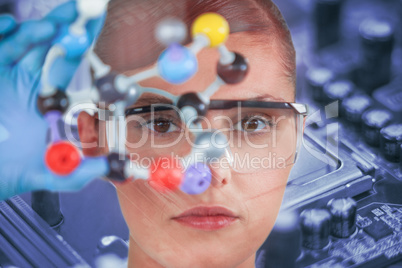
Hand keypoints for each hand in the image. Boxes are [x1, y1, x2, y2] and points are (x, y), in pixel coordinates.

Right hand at [0, 1, 108, 200]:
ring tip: (51, 27)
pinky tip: (10, 26)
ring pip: (20, 45)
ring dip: (35, 32)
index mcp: (48, 97)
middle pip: (46, 46)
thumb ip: (82, 172)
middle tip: (81, 8)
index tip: (95, 21)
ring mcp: (3, 77)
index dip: (80, 42)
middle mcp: (26, 82)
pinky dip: (1, 35)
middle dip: (62, 26)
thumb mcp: (54, 175)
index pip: (68, 63)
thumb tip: (117, 168)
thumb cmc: (15, 173)